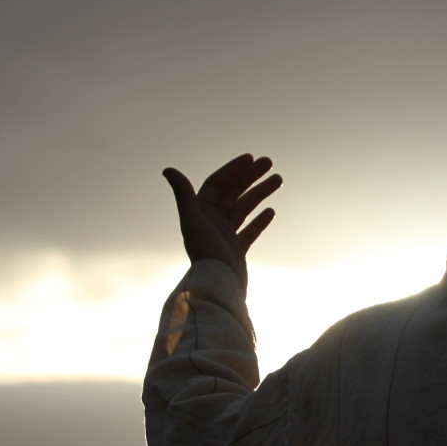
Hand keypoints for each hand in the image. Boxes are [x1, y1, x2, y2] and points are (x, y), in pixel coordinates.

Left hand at [162, 154, 281, 288]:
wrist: (218, 287)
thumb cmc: (205, 254)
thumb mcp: (193, 221)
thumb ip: (183, 195)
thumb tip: (168, 169)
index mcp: (200, 212)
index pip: (218, 183)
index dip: (233, 169)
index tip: (251, 158)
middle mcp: (211, 221)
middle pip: (233, 192)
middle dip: (251, 176)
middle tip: (270, 163)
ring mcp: (225, 235)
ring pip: (244, 208)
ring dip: (260, 193)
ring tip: (279, 179)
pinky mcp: (236, 250)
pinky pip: (249, 231)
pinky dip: (260, 220)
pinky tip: (271, 211)